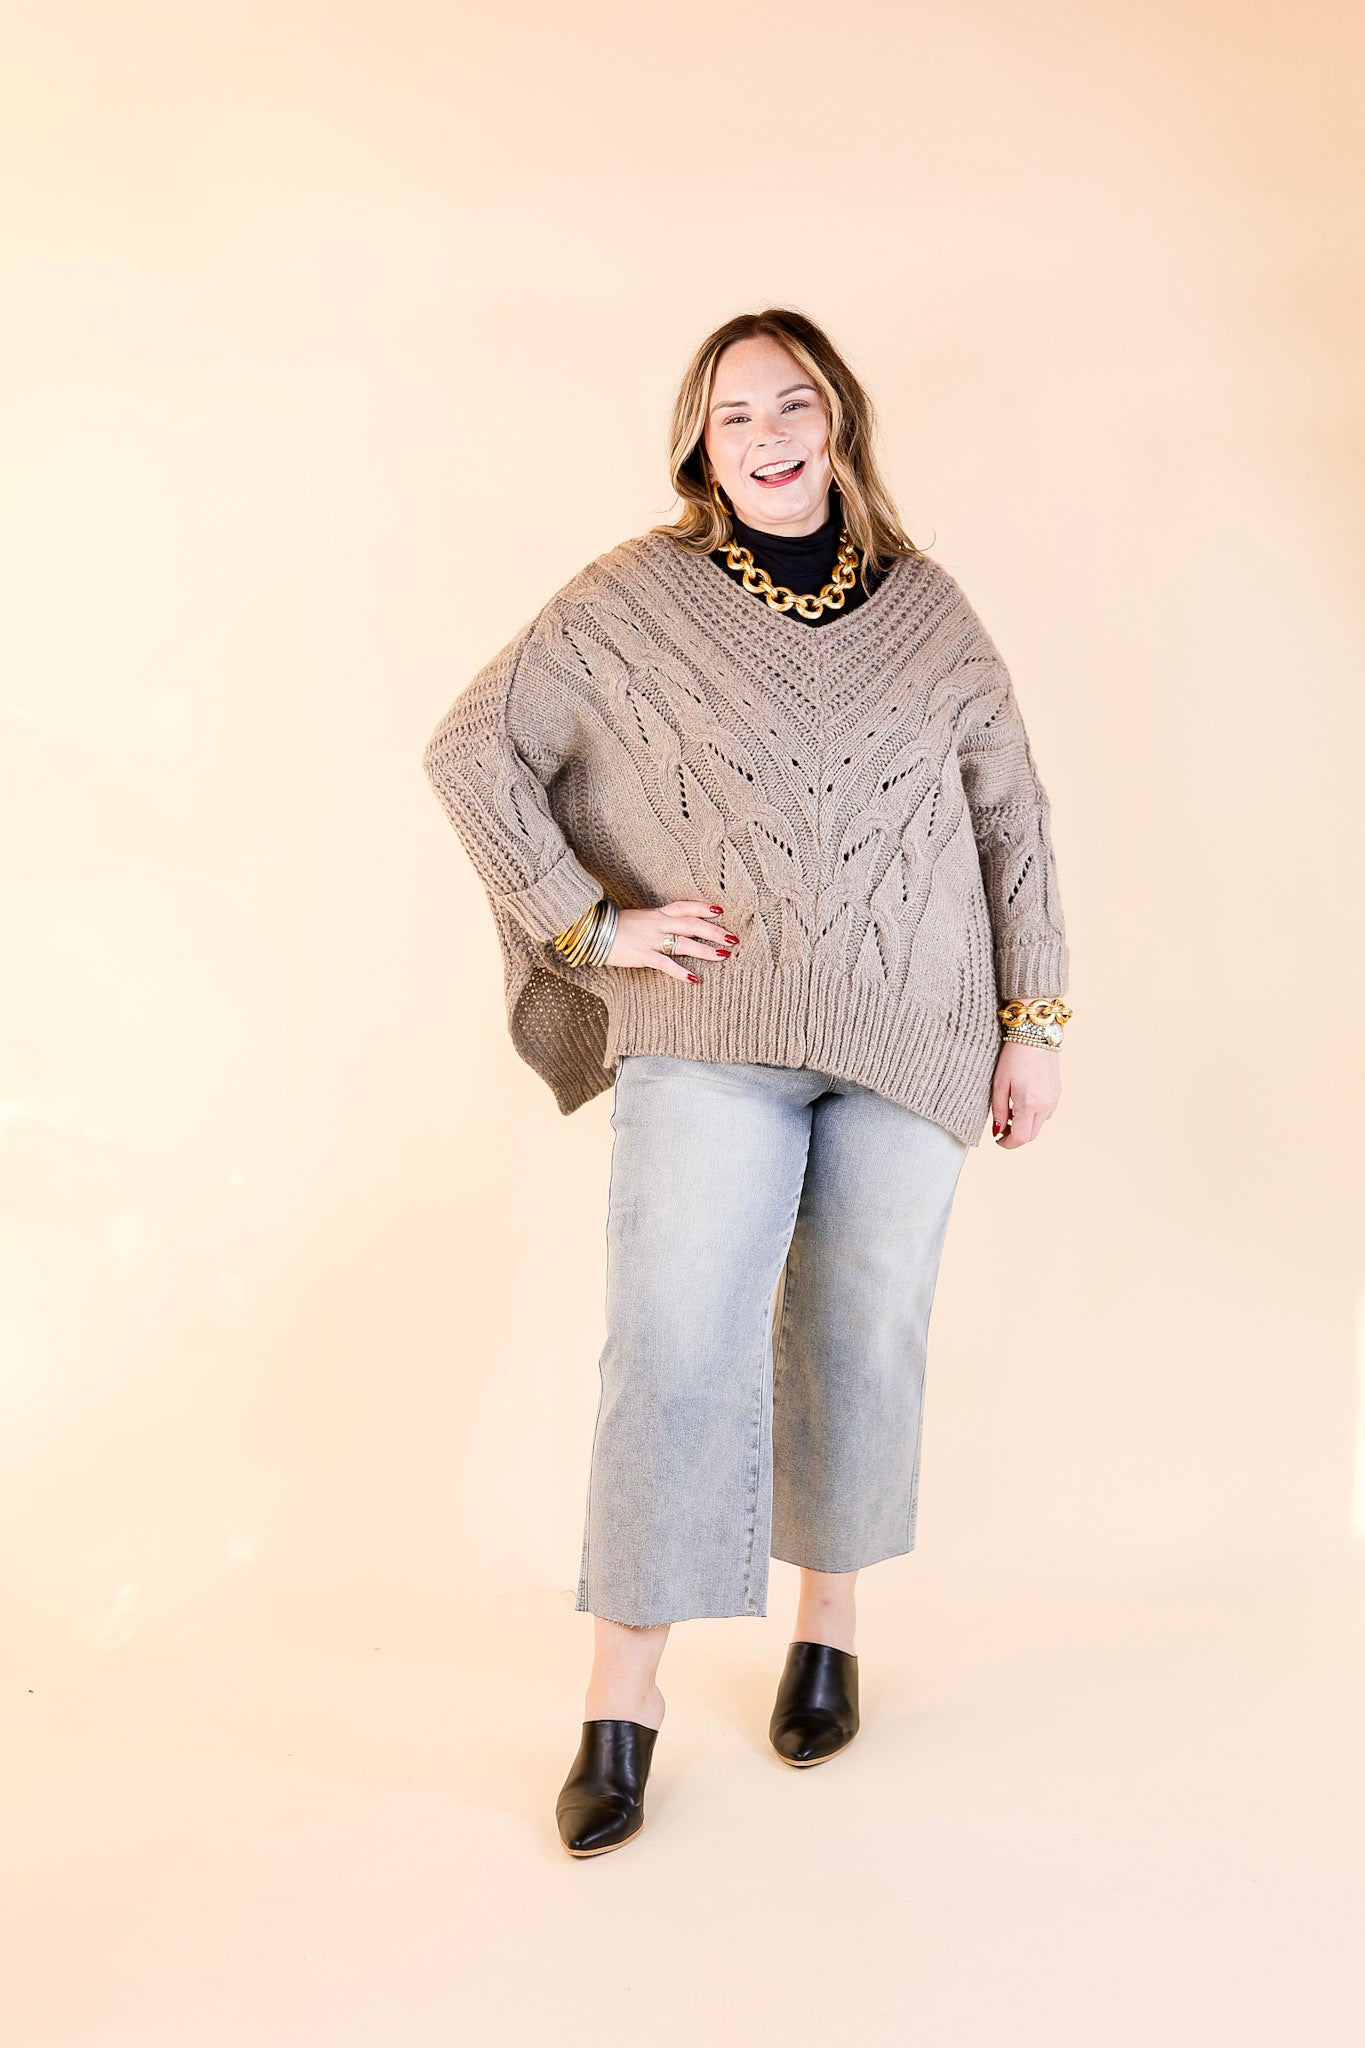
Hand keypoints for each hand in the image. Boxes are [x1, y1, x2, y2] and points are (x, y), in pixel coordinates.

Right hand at [604, 899, 736, 981]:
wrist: (592, 931)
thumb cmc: (616, 927)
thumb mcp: (640, 919)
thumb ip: (658, 922)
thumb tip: (674, 929)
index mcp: (657, 914)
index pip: (685, 906)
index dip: (703, 907)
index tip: (720, 910)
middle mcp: (658, 924)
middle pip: (692, 924)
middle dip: (714, 931)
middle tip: (733, 938)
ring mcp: (651, 939)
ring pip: (684, 943)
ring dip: (705, 950)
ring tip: (723, 956)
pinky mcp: (643, 955)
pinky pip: (665, 963)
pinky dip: (681, 972)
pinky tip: (695, 979)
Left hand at [990, 1041, 1060, 1147]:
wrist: (1035, 1035)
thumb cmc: (1013, 1057)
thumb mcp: (999, 1084)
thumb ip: (998, 1110)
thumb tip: (997, 1130)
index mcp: (1028, 1103)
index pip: (1020, 1137)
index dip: (1007, 1143)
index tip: (998, 1139)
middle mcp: (1045, 1105)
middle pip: (1031, 1135)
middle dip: (1015, 1136)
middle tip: (1001, 1127)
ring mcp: (1054, 1100)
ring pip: (1039, 1125)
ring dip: (1025, 1125)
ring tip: (1011, 1110)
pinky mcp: (1057, 1094)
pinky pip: (1046, 1113)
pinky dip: (1034, 1115)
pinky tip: (1023, 1101)